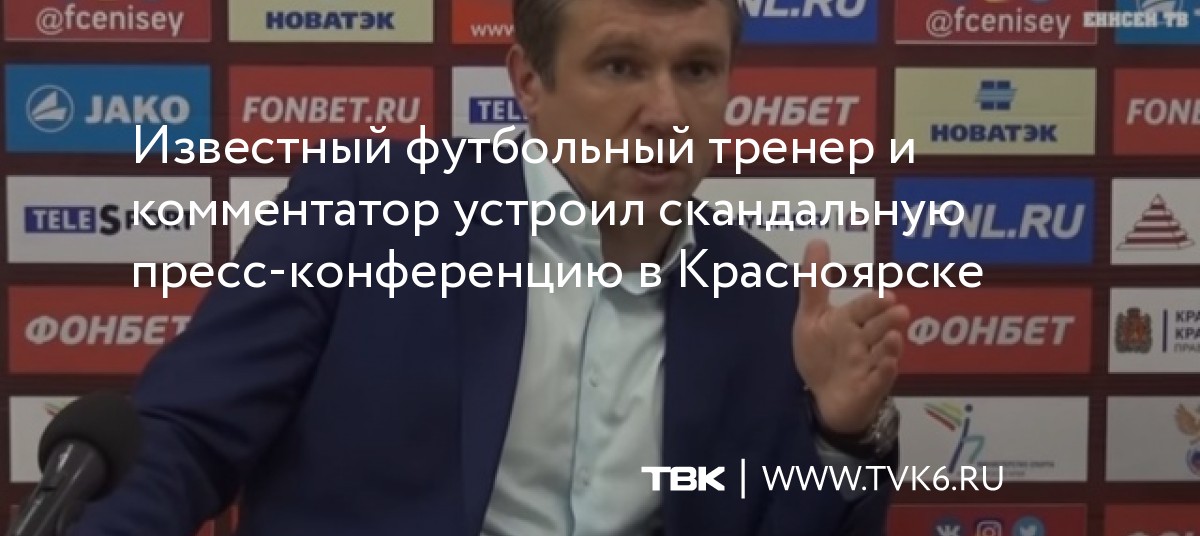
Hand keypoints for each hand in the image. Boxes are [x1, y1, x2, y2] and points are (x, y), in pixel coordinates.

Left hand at [792, 239, 909, 434]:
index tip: (887, 296)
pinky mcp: (869, 390)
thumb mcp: (811, 318)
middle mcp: (864, 342)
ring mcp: (869, 366)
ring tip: (893, 338)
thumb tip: (817, 241)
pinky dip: (884, 374)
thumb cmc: (822, 353)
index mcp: (850, 322)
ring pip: (883, 354)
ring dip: (889, 347)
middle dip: (887, 321)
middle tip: (898, 311)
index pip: (863, 309)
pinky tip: (888, 366)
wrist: (823, 398)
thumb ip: (814, 283)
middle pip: (877, 329)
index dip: (873, 303)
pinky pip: (879, 381)